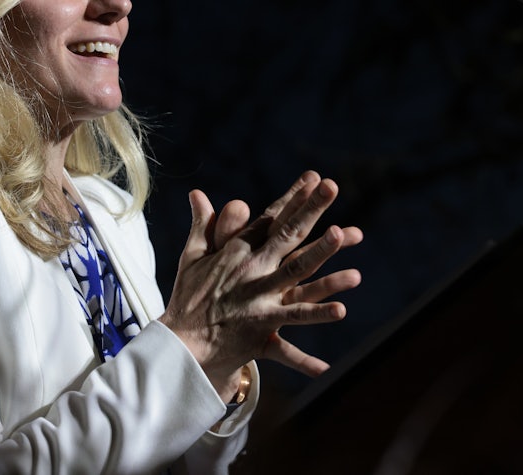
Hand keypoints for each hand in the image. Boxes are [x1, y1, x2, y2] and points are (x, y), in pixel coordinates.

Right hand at [158, 171, 362, 398]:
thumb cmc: (187, 299)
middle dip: (311, 209)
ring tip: (344, 235)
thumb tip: (196, 193)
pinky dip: (315, 317)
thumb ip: (201, 224)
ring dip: (320, 253)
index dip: (293, 197)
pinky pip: (294, 321)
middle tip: (332, 186)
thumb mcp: (191, 257)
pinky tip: (341, 311)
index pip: (271, 218)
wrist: (178, 344)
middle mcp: (251, 268)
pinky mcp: (261, 326)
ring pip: (296, 271)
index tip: (314, 178)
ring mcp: (259, 296)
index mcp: (237, 251)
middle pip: (288, 234)